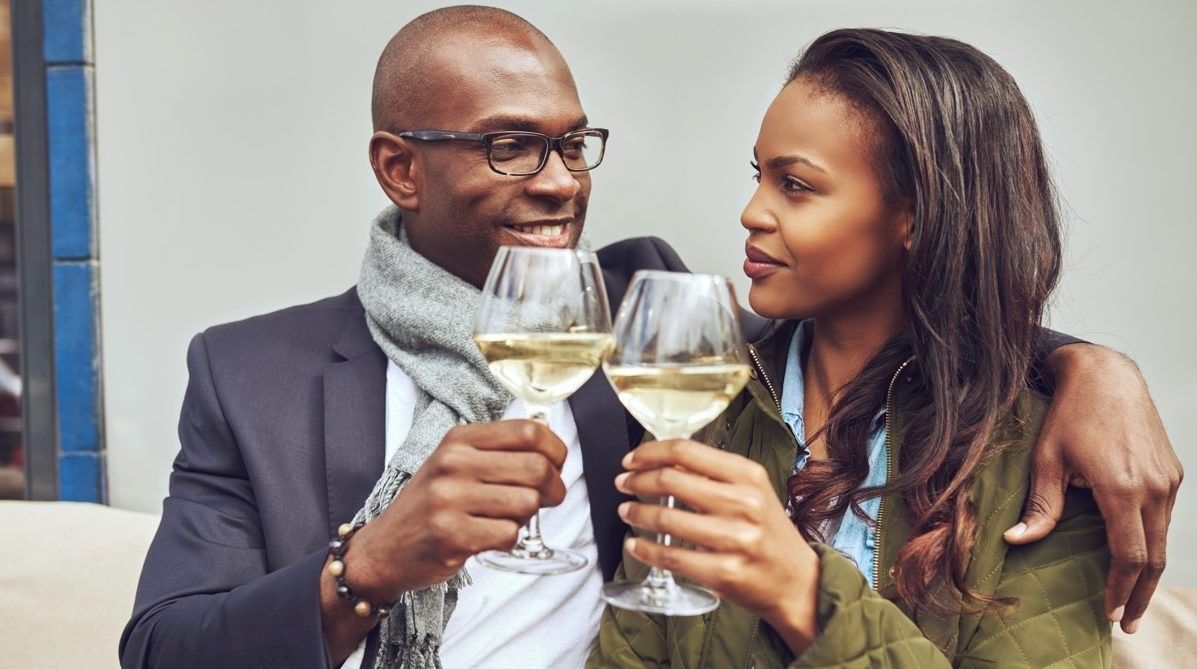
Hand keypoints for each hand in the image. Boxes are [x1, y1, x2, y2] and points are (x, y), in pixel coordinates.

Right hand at [349, 420, 567, 599]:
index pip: (529, 431)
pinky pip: (509, 534)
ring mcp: (450, 499)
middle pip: (537, 468)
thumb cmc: (429, 505)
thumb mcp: (454, 462)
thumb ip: (497, 452)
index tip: (557, 466)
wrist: (385, 548)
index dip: (556, 451)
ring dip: (526, 517)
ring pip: (527, 503)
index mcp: (459, 439)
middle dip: (553, 489)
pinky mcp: (452, 535)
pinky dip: (507, 540)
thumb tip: (552, 453)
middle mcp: (454, 463)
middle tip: (546, 500)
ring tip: (505, 519)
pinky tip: (487, 536)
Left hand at [615, 440, 819, 654]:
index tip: (631, 460)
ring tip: (627, 512)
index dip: (650, 453)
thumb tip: (664, 463)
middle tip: (623, 483)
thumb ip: (714, 476)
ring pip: (667, 519)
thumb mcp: (752, 492)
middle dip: (637, 481)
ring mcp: (735, 539)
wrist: (798, 582)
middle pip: (672, 480)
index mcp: (748, 476)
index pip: (687, 452)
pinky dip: (645, 550)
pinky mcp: (724, 572)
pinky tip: (636, 544)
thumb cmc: (768, 533)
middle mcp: (743, 503)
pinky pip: (671, 558)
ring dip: (637, 514)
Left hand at [1006, 344, 1180, 633]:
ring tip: (1130, 596)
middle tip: (1124, 621)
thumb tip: (1015, 540)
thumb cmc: (1069, 414)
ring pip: (1163, 538)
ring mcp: (1168, 479)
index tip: (1107, 612)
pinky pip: (1164, 517)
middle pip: (1154, 556)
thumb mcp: (1046, 460)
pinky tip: (1136, 556)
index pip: (1129, 554)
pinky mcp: (1172, 472)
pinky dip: (1152, 542)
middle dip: (1140, 593)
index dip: (1119, 588)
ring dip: (1148, 570)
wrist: (1105, 375)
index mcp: (1122, 488)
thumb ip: (1040, 506)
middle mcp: (1154, 487)